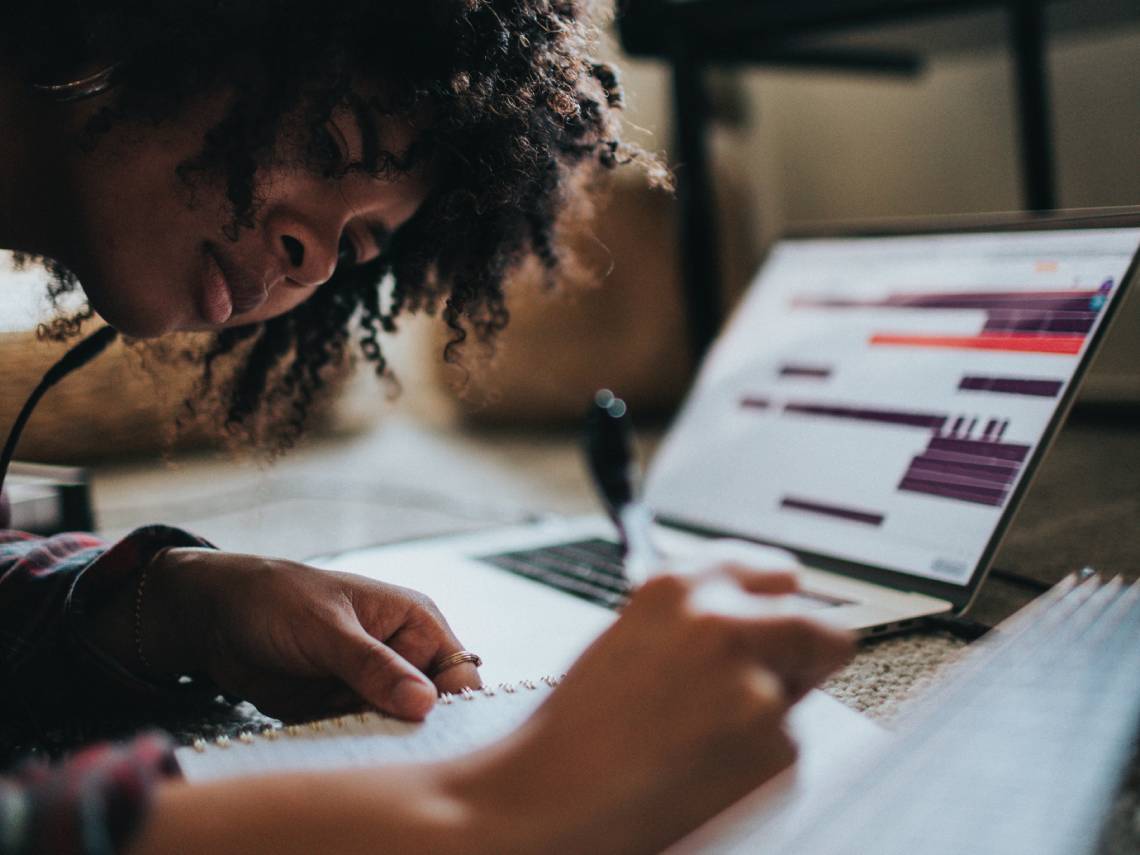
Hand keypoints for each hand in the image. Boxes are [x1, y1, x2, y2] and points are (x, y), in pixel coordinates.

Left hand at [141, 548, 481, 720]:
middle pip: (430, 711)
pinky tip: (325, 735)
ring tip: (339, 728)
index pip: (459, 675)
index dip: (452, 707)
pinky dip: (344, 744)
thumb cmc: (277, 600)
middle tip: (377, 737)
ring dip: (372, 738)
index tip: (429, 735)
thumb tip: (425, 704)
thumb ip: (374, 666)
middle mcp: (402, 657)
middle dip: (409, 730)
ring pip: (394, 730)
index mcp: (416, 624)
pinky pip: (357, 738)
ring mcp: (371, 687)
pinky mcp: (341, 710)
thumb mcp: (327, 629)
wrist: (213, 617)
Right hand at [457, 565, 852, 853]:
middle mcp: (723, 620)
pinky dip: (759, 760)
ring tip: (705, 734)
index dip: (782, 603)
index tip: (783, 617)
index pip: (778, 572)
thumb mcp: (634, 633)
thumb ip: (698, 615)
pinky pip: (788, 747)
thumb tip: (756, 617)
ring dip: (773, 710)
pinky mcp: (772, 743)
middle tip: (773, 681)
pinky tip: (703, 765)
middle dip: (805, 655)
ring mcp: (754, 681)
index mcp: (680, 583)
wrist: (551, 796)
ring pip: (802, 694)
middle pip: (821, 626)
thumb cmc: (578, 726)